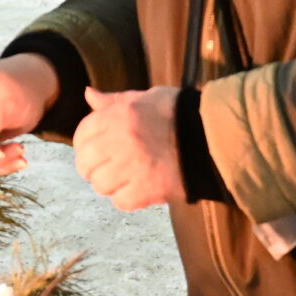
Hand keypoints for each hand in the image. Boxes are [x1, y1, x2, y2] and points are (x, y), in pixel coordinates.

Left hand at [73, 86, 184, 211]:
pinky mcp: (147, 190)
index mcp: (119, 115)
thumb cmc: (178, 114)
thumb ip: (114, 100)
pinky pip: (121, 201)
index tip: (93, 150)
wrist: (214, 137)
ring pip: (100, 185)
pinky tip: (137, 189)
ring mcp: (133, 167)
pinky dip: (126, 198)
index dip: (84, 144)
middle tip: (105, 168)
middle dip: (91, 168)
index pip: (82, 135)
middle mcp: (121, 140)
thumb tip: (88, 94)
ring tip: (123, 179)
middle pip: (85, 163)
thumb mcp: (145, 98)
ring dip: (109, 185)